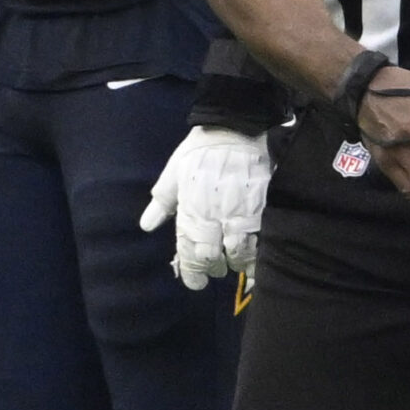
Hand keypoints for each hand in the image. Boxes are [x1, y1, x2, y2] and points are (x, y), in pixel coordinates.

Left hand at [138, 127, 272, 289]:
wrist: (235, 126)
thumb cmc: (199, 149)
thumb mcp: (174, 171)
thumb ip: (162, 201)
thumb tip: (146, 227)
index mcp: (191, 210)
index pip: (189, 252)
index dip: (191, 273)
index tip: (194, 283)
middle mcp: (215, 216)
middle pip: (214, 257)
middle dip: (213, 269)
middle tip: (214, 271)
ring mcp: (241, 213)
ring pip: (240, 252)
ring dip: (238, 264)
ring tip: (237, 265)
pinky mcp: (263, 207)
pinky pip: (262, 237)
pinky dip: (260, 252)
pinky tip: (260, 258)